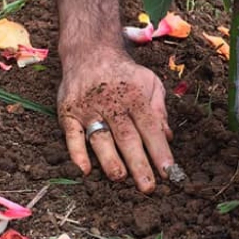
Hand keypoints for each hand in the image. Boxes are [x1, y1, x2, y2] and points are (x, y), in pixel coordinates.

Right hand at [57, 49, 174, 192]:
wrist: (89, 51)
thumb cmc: (124, 73)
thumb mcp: (149, 82)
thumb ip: (159, 109)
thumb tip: (167, 137)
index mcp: (135, 97)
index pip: (150, 127)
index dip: (160, 150)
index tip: (170, 172)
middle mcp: (112, 104)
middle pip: (126, 137)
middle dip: (139, 163)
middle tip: (148, 186)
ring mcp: (88, 109)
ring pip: (100, 138)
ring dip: (110, 160)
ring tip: (120, 178)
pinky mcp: (68, 113)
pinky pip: (72, 135)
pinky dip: (77, 153)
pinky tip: (85, 170)